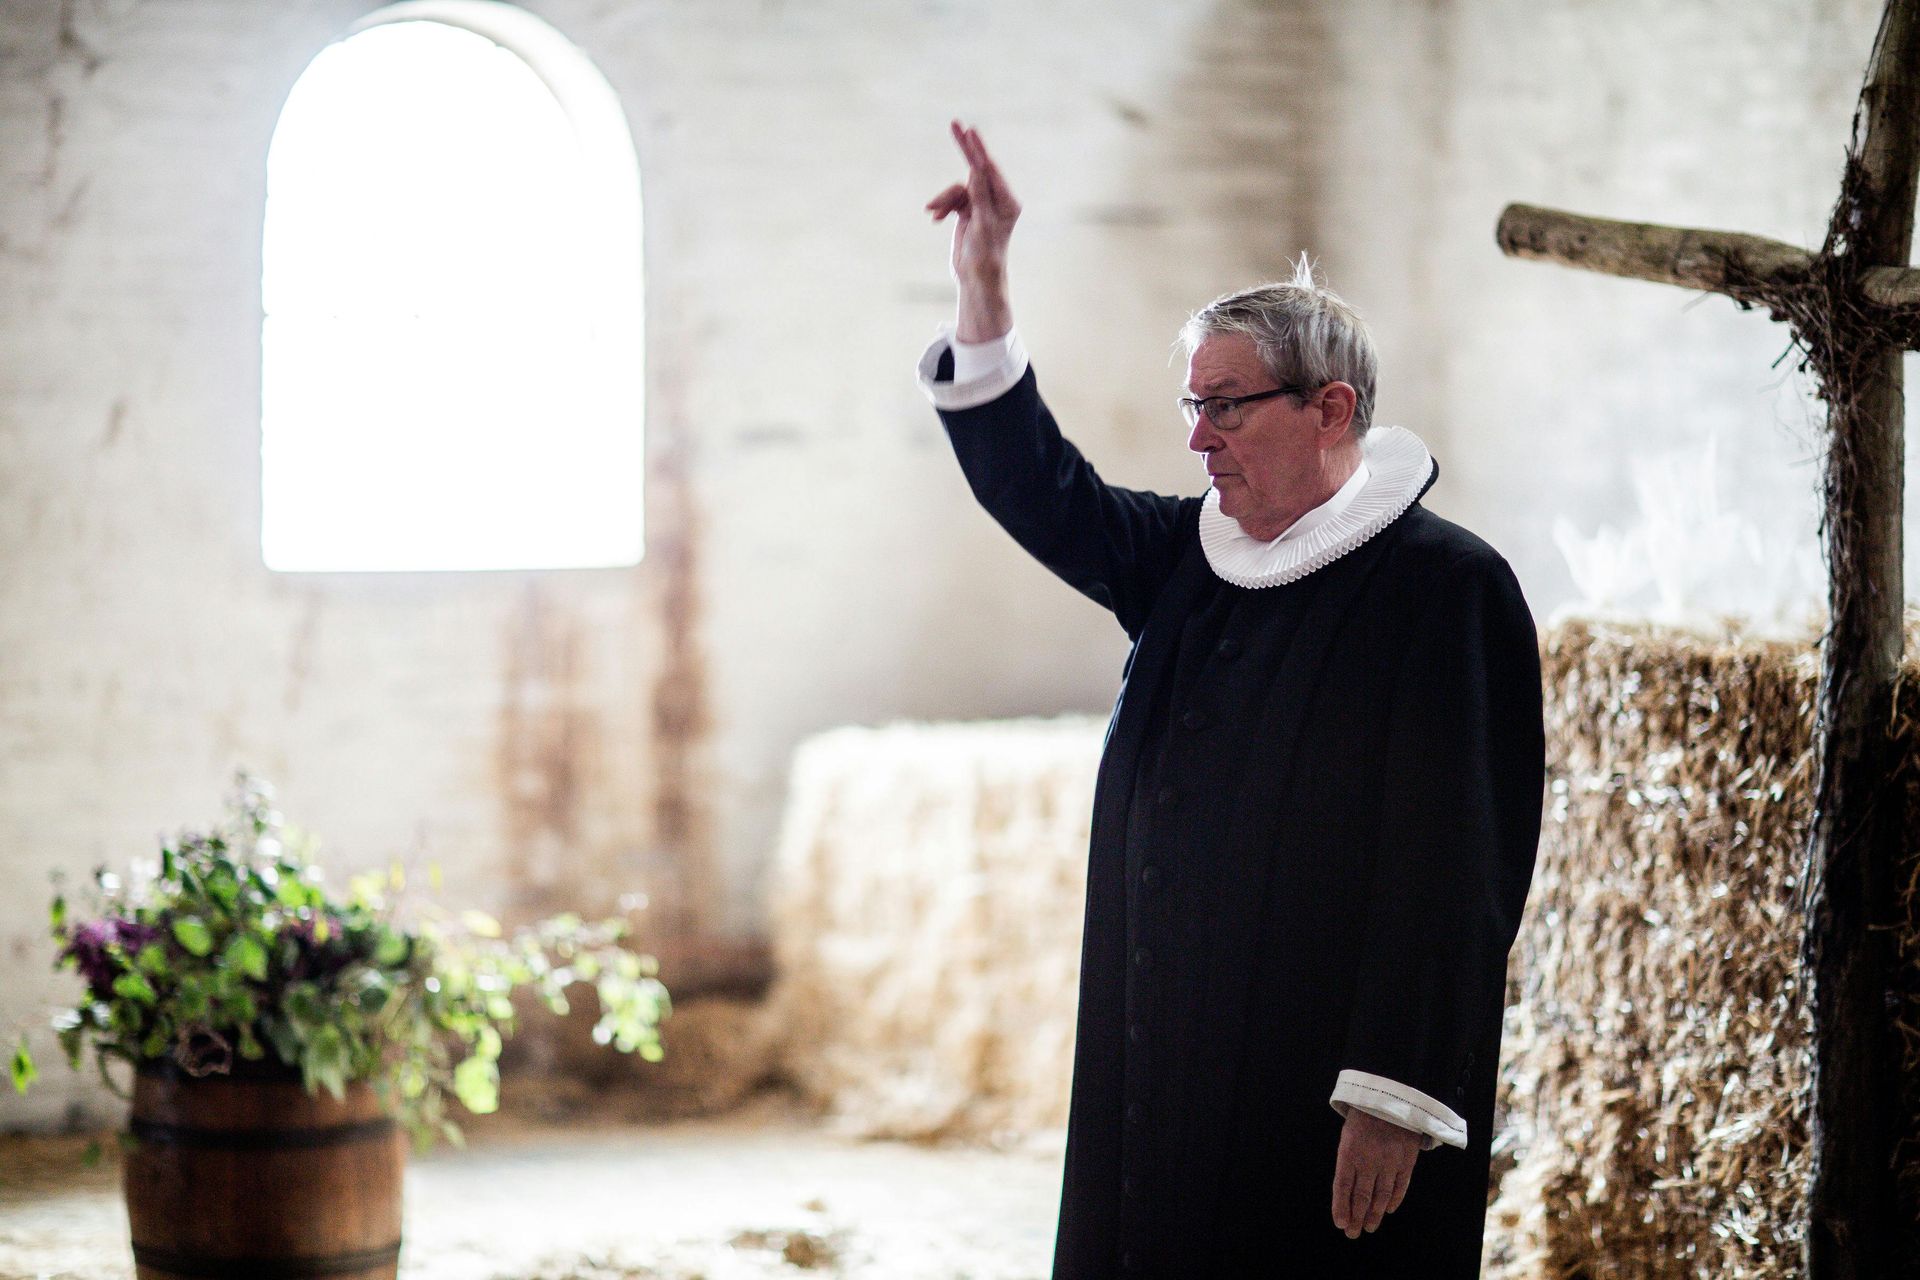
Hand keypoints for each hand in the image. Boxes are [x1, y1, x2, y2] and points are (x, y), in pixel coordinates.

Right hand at [926, 120, 1019, 339]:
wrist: (976, 279)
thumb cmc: (985, 255)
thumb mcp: (982, 224)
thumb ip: (979, 195)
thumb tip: (977, 169)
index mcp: (1006, 201)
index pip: (989, 169)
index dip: (978, 149)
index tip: (969, 131)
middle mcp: (995, 199)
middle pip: (976, 169)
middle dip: (965, 150)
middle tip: (955, 124)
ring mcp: (980, 205)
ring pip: (957, 189)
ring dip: (944, 199)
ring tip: (933, 213)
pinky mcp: (967, 212)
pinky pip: (951, 200)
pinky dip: (942, 207)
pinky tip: (934, 218)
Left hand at [1331, 1110, 1419, 1238]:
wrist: (1392, 1097)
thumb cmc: (1364, 1115)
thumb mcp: (1348, 1134)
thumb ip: (1348, 1160)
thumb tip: (1346, 1188)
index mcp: (1349, 1152)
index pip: (1342, 1187)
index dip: (1341, 1207)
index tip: (1340, 1224)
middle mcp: (1369, 1161)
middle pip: (1362, 1196)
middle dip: (1357, 1217)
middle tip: (1353, 1234)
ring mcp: (1390, 1163)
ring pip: (1381, 1196)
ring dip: (1375, 1214)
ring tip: (1369, 1227)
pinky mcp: (1407, 1161)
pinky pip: (1400, 1186)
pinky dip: (1394, 1200)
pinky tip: (1388, 1209)